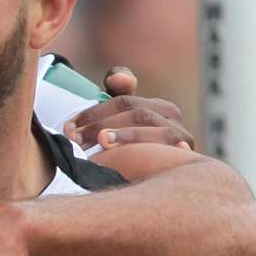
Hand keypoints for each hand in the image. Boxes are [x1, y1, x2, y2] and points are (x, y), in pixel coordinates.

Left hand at [60, 66, 193, 150]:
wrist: (161, 177)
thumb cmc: (133, 145)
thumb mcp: (121, 120)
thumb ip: (116, 93)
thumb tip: (117, 78)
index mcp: (161, 108)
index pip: (124, 102)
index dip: (93, 113)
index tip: (67, 127)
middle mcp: (175, 122)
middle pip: (138, 115)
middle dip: (104, 125)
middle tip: (76, 140)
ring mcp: (185, 142)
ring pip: (158, 133)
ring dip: (128, 137)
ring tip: (103, 142)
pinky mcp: (188, 161)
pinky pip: (173, 156)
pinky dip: (158, 155)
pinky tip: (141, 158)